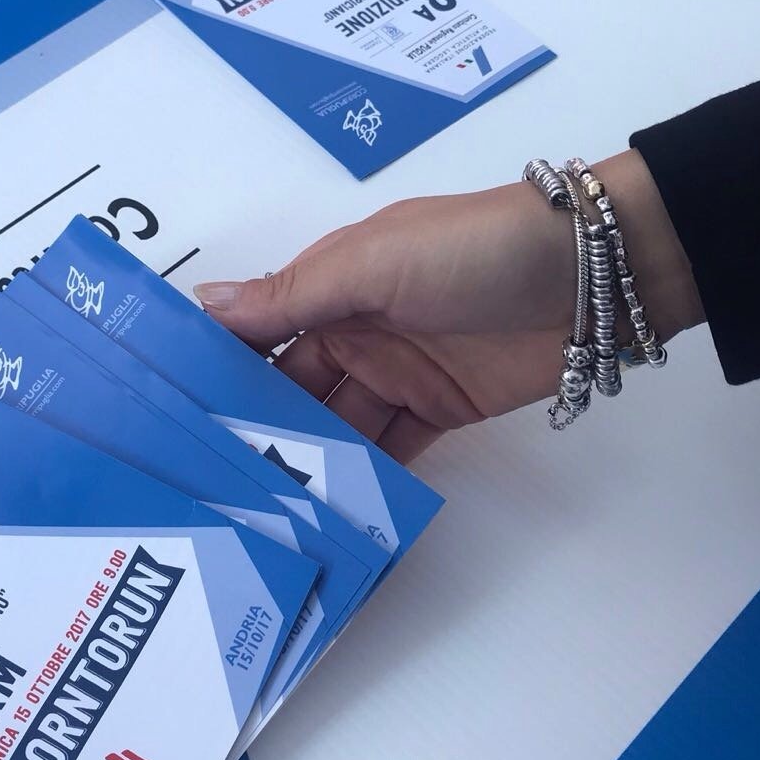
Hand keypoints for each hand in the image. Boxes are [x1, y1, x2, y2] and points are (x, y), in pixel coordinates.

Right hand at [195, 149, 702, 463]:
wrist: (589, 275)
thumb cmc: (470, 249)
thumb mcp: (371, 264)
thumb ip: (290, 295)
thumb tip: (201, 302)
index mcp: (330, 285)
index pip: (259, 330)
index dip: (219, 367)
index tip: (170, 415)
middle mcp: (355, 330)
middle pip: (291, 388)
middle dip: (256, 428)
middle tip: (210, 482)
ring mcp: (398, 373)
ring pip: (336, 426)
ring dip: (307, 460)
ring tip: (260, 509)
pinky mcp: (440, 411)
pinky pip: (389, 449)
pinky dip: (363, 477)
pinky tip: (328, 510)